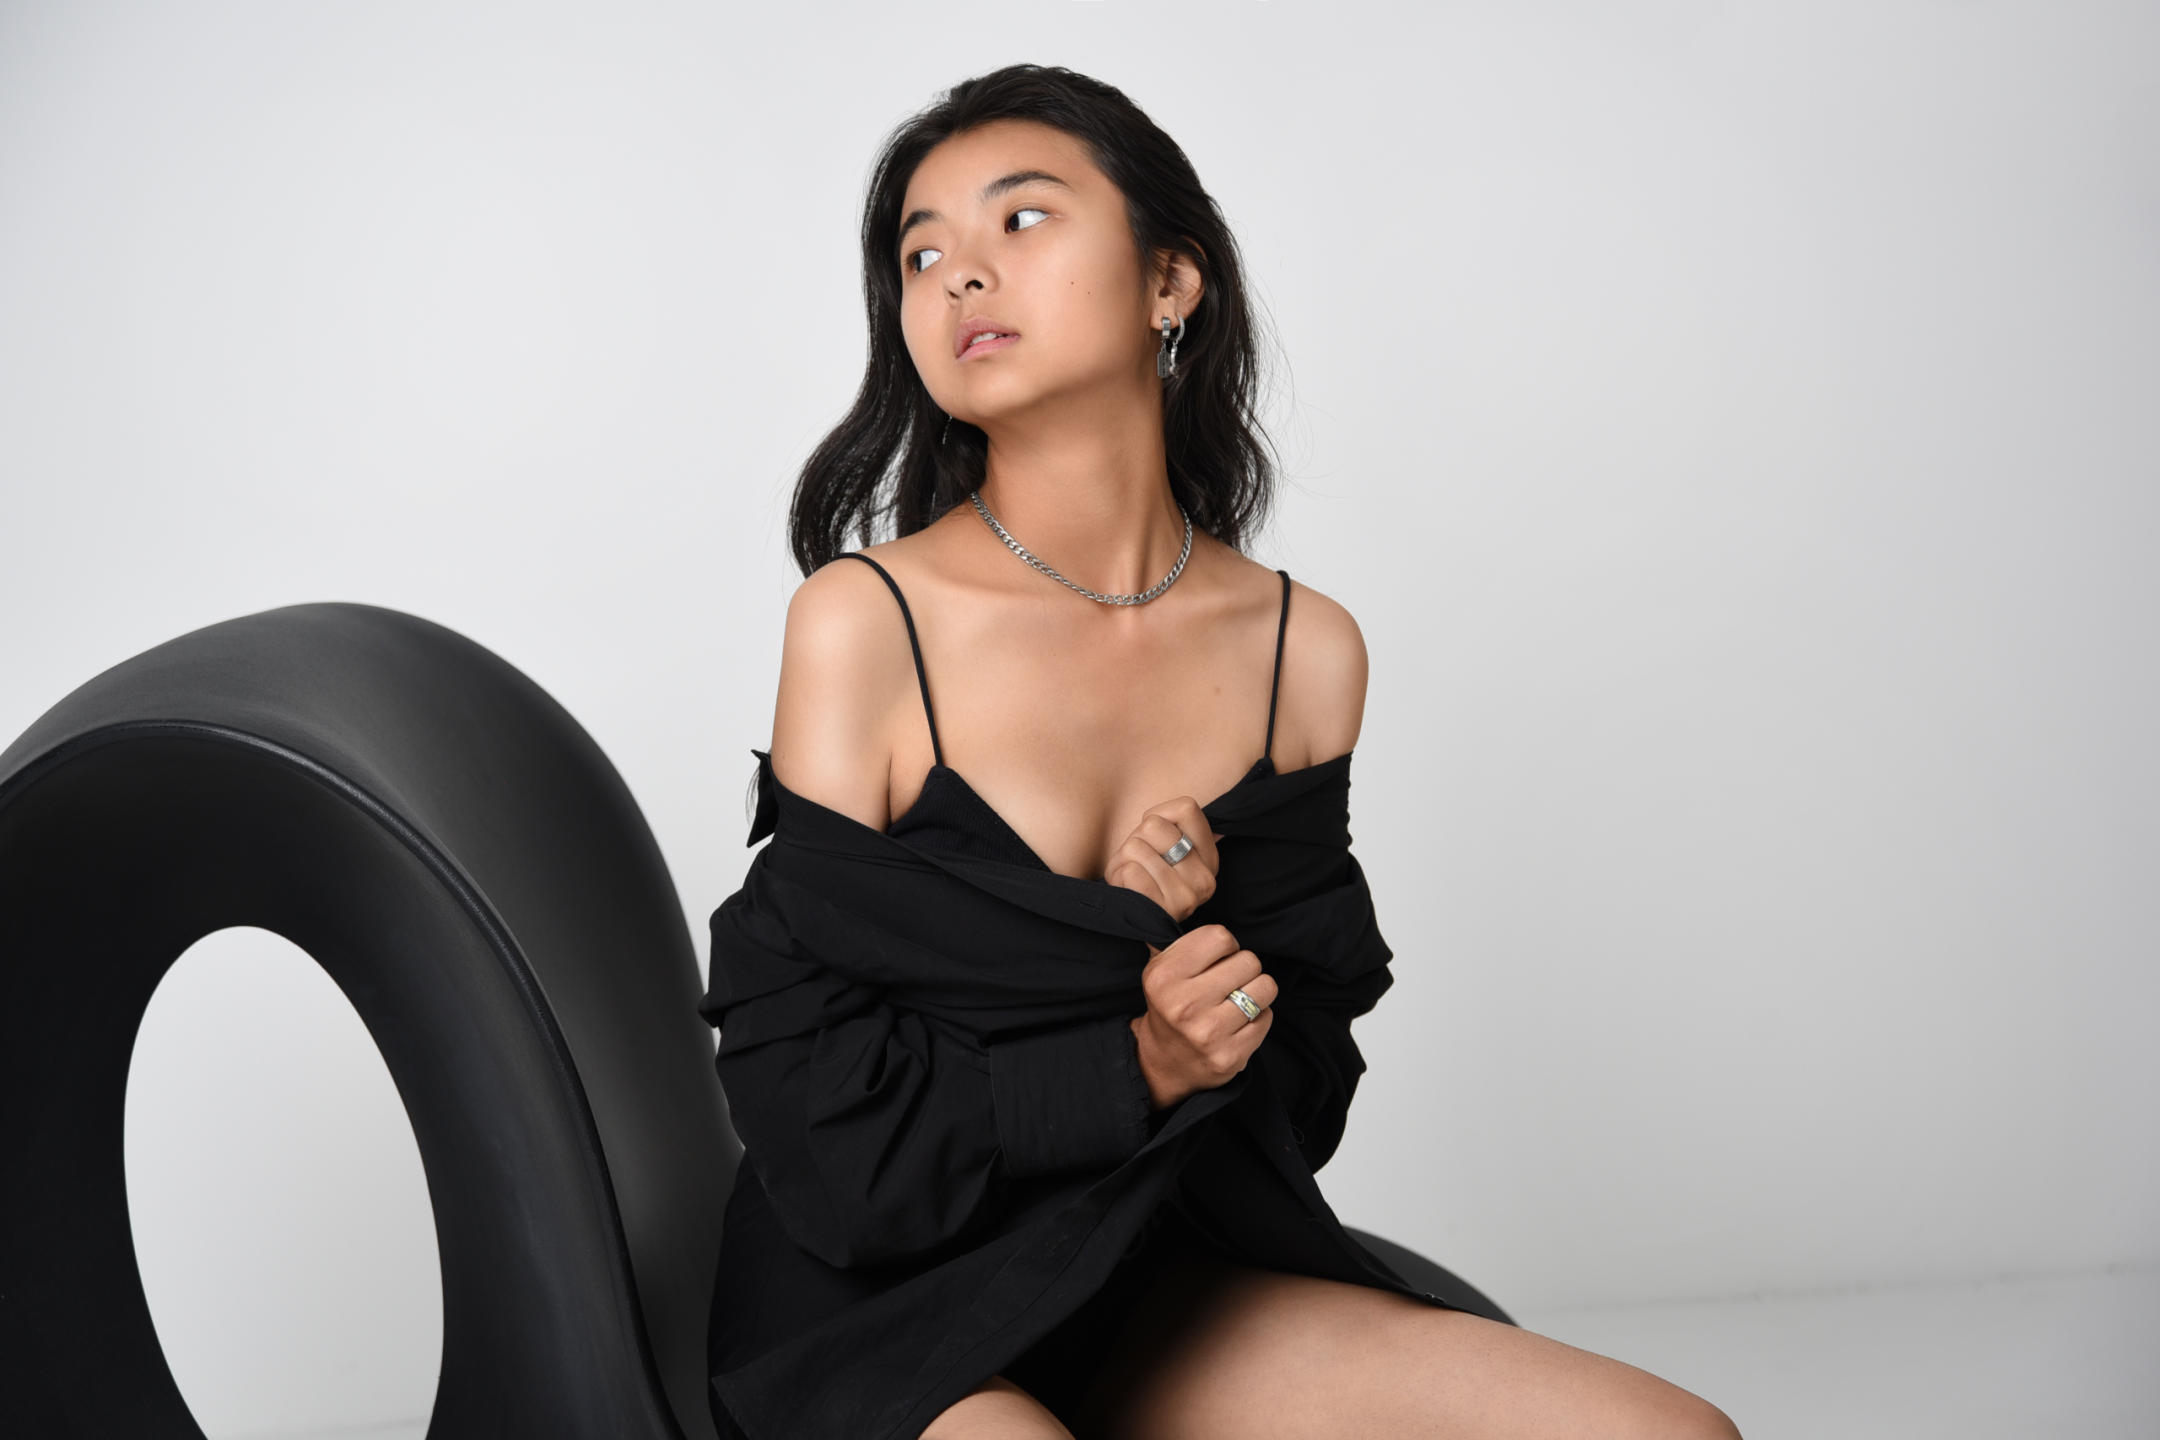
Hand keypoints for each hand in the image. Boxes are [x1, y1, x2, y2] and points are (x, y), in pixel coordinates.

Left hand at [1101, 796, 1222, 923]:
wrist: (1131, 916)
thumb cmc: (1143, 871)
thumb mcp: (1163, 844)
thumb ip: (1172, 825)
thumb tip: (1164, 816)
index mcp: (1210, 857)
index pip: (1186, 807)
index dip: (1160, 814)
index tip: (1157, 837)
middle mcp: (1205, 879)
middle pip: (1153, 826)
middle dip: (1137, 838)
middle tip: (1141, 860)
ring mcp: (1187, 897)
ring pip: (1136, 847)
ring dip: (1125, 859)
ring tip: (1134, 874)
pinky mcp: (1163, 910)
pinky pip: (1130, 871)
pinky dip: (1120, 875)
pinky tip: (1129, 888)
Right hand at [1127, 923, 1277, 1110]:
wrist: (1166, 1061)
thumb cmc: (1171, 1005)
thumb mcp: (1160, 969)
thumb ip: (1183, 943)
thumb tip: (1211, 920)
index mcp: (1164, 976)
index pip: (1220, 937)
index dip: (1225, 945)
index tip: (1218, 959)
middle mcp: (1184, 1005)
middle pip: (1249, 960)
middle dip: (1243, 968)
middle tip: (1229, 982)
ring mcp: (1209, 1033)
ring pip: (1265, 987)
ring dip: (1257, 990)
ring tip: (1239, 999)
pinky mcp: (1231, 1055)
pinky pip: (1267, 1017)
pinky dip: (1258, 1017)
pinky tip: (1239, 1023)